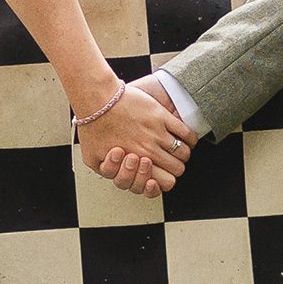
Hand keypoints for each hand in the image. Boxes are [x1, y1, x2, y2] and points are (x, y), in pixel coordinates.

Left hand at [77, 72, 194, 196]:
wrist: (97, 100)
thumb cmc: (94, 127)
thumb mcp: (93, 160)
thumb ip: (110, 173)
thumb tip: (124, 176)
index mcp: (134, 164)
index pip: (165, 183)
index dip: (163, 181)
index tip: (158, 175)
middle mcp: (149, 150)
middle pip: (177, 169)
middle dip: (173, 168)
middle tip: (164, 161)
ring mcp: (157, 133)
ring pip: (184, 153)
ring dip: (181, 153)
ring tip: (173, 149)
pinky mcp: (161, 116)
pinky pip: (186, 133)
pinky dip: (189, 138)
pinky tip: (184, 138)